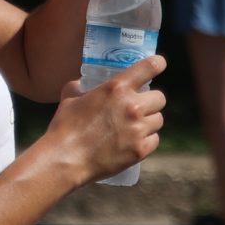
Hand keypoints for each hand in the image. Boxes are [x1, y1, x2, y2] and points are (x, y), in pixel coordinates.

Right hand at [45, 54, 165, 185]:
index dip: (157, 64)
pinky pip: (154, 140)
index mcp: (116, 88)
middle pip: (160, 98)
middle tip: (141, 107)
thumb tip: (80, 84)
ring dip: (149, 122)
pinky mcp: (140, 150)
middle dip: (151, 101)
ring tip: (135, 127)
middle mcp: (132, 106)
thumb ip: (78, 88)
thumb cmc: (64, 128)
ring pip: (158, 120)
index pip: (150, 67)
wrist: (65, 160)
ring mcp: (138, 129)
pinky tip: (133, 142)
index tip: (159, 64)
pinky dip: (146, 141)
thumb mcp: (69, 99)